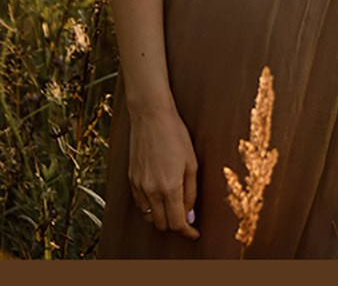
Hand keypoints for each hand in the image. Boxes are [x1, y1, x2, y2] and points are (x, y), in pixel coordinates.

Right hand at [128, 104, 199, 239]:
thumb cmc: (175, 135)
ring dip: (162, 217)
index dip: (188, 232)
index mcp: (169, 187)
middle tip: (187, 217)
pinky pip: (140, 204)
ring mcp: (138, 186)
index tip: (195, 234)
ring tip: (174, 205)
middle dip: (176, 225)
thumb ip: (191, 192)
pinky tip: (160, 195)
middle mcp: (151, 191)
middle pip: (162, 224)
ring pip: (149, 217)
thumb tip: (190, 215)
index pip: (177, 223)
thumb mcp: (191, 162)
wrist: (150, 116)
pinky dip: (151, 207)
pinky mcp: (131, 180)